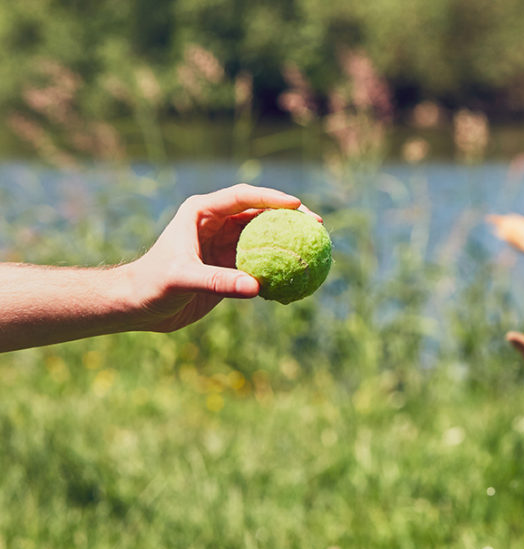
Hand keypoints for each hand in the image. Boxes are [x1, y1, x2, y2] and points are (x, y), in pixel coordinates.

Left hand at [125, 183, 319, 331]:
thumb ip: (220, 282)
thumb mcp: (183, 280)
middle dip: (289, 217)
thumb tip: (257, 287)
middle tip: (316, 224)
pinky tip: (298, 273)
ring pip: (263, 237)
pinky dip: (278, 266)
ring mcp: (224, 245)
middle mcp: (216, 224)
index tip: (297, 206)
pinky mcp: (229, 267)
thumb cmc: (152, 285)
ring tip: (315, 246)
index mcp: (201, 212)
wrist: (137, 306)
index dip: (271, 199)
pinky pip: (260, 263)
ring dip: (287, 241)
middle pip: (259, 213)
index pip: (243, 198)